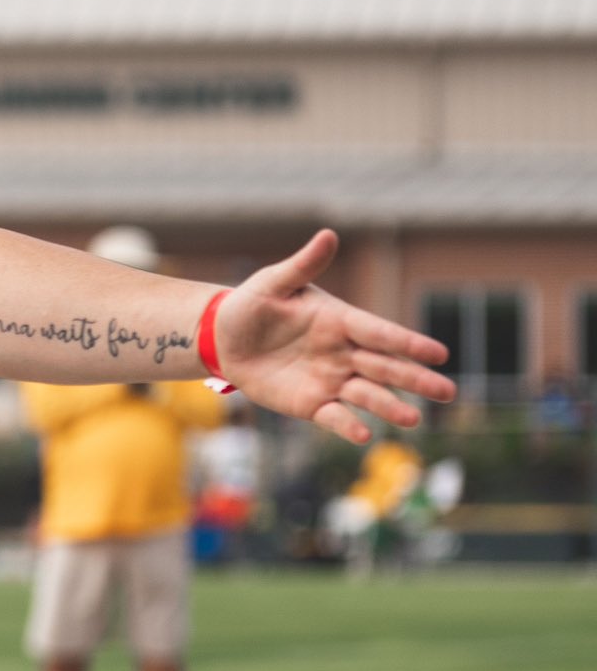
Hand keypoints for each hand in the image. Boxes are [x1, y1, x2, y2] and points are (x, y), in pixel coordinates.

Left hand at [215, 229, 456, 443]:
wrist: (223, 339)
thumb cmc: (252, 305)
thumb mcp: (274, 283)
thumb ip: (303, 265)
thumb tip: (328, 234)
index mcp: (341, 320)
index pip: (380, 333)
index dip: (408, 343)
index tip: (439, 353)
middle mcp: (344, 353)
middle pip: (386, 367)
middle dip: (416, 379)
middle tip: (448, 392)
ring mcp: (331, 380)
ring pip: (368, 395)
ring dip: (390, 407)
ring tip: (413, 420)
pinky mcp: (312, 404)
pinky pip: (334, 417)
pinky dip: (349, 426)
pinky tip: (364, 435)